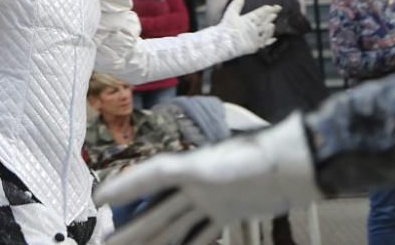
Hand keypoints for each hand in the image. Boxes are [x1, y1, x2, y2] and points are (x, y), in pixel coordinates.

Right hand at [95, 115, 320, 244]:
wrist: (296, 166)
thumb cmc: (255, 159)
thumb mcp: (209, 166)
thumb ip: (173, 172)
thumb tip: (146, 177)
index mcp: (185, 170)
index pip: (147, 179)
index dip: (123, 189)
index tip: (98, 203)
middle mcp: (192, 185)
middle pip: (155, 211)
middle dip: (130, 230)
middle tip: (106, 243)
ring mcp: (208, 200)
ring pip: (172, 225)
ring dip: (151, 240)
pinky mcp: (226, 213)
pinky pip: (199, 233)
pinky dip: (186, 243)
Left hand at [218, 0, 277, 54]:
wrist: (223, 40)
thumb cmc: (226, 27)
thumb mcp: (231, 13)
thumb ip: (237, 4)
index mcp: (247, 20)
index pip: (259, 14)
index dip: (266, 10)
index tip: (273, 6)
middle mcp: (252, 28)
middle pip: (264, 21)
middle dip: (271, 16)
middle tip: (278, 10)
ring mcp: (254, 37)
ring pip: (265, 31)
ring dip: (269, 28)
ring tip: (271, 24)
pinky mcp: (254, 45)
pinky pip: (264, 42)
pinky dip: (268, 39)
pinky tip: (274, 37)